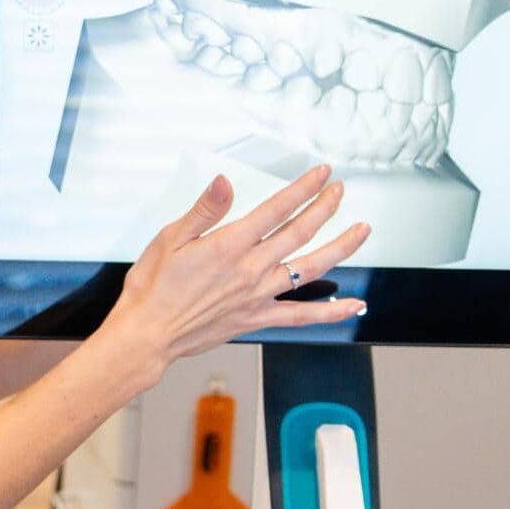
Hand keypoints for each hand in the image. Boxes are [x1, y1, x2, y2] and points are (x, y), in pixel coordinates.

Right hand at [104, 166, 369, 373]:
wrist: (148, 334)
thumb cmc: (153, 287)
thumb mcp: (170, 237)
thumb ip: (205, 210)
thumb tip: (225, 182)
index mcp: (229, 245)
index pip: (277, 209)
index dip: (303, 188)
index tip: (319, 174)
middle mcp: (250, 269)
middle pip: (300, 232)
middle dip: (325, 207)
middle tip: (339, 190)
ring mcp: (258, 296)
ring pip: (311, 268)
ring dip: (341, 248)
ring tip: (361, 231)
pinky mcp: (257, 318)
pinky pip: (303, 316)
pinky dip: (331, 312)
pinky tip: (352, 305)